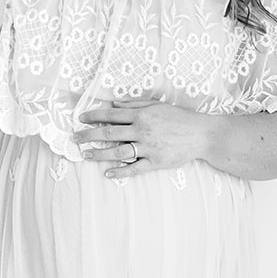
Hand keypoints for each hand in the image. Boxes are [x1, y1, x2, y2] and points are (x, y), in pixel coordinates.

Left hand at [72, 98, 212, 177]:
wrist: (201, 134)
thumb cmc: (179, 118)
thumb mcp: (157, 105)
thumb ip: (134, 104)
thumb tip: (114, 105)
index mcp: (142, 115)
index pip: (111, 115)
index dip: (94, 116)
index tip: (80, 119)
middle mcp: (142, 131)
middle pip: (109, 134)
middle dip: (89, 135)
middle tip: (75, 137)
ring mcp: (148, 148)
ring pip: (118, 152)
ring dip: (99, 154)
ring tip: (85, 155)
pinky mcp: (155, 162)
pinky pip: (134, 168)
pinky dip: (120, 171)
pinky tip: (107, 173)